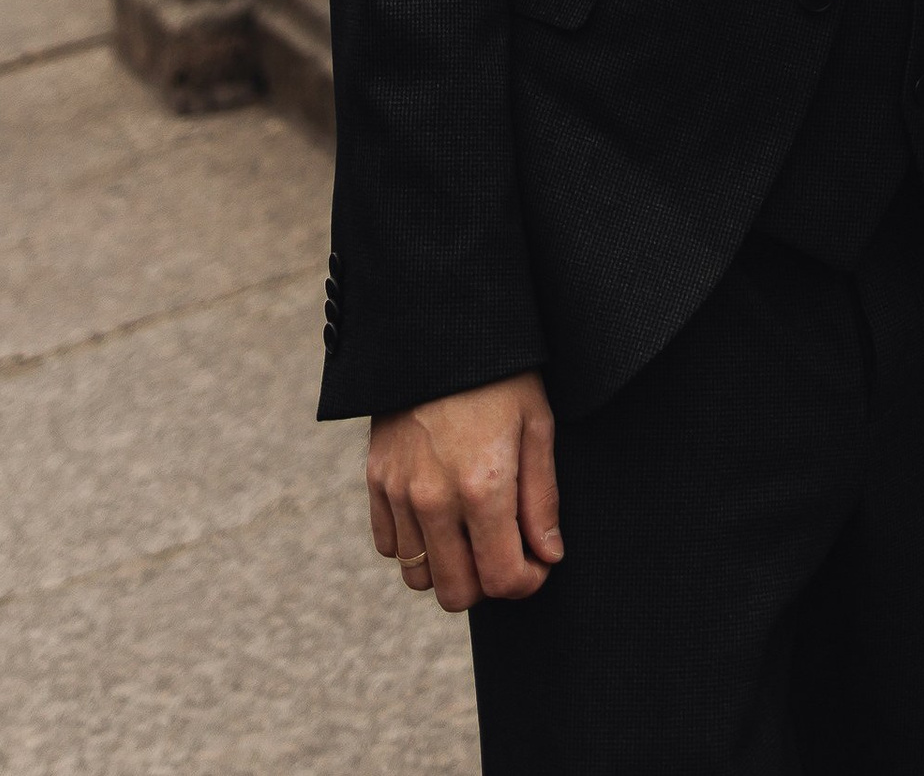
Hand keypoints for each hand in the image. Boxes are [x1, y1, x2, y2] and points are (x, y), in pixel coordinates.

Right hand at [366, 372, 560, 611]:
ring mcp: (399, 493)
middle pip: (456, 594)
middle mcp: (434, 500)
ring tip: (473, 533)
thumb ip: (542, 498)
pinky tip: (439, 516)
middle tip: (507, 550)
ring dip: (449, 568)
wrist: (439, 330)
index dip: (527, 583)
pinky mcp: (376, 481)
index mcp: (483, 487)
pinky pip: (388, 546)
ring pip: (419, 577)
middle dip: (488, 584)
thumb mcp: (537, 425)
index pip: (502, 579)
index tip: (538, 563)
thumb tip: (548, 556)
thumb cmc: (500, 374)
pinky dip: (414, 544)